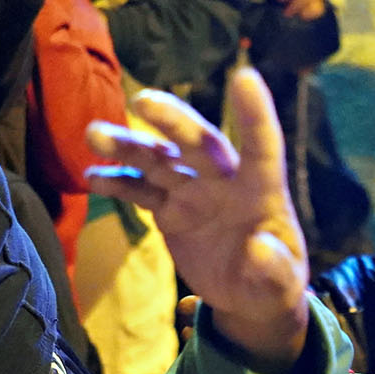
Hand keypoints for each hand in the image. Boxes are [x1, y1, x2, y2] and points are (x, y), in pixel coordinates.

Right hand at [87, 68, 308, 373]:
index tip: (245, 77)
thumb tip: (258, 250)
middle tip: (143, 102)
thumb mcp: (281, 286)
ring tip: (95, 135)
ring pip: (159, 162)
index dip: (255, 114)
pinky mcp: (169, 210)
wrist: (247, 296)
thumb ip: (274, 269)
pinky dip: (118, 183)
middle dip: (173, 121)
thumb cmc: (274, 283)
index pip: (262, 146)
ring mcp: (194, 192)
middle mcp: (225, 180)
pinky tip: (93, 176)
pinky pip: (140, 192)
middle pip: (199, 143)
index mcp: (262, 190)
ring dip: (129, 147)